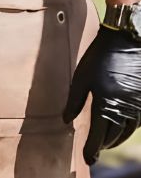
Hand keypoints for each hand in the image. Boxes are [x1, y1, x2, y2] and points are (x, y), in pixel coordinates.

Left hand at [64, 26, 140, 164]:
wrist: (126, 40)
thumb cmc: (100, 56)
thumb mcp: (81, 76)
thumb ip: (74, 100)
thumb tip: (66, 120)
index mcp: (106, 104)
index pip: (98, 135)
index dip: (91, 148)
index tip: (87, 158)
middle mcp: (124, 110)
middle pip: (113, 136)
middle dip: (102, 145)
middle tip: (93, 150)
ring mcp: (136, 106)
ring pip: (126, 132)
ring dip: (114, 140)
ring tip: (104, 143)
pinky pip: (136, 124)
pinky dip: (126, 130)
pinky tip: (120, 129)